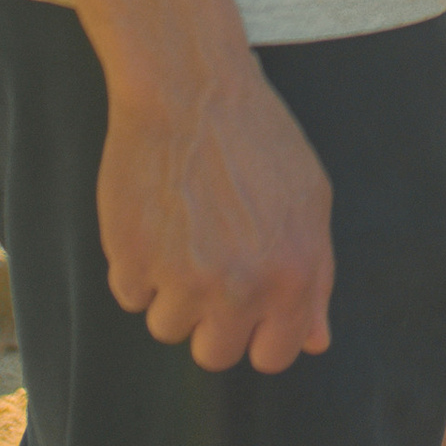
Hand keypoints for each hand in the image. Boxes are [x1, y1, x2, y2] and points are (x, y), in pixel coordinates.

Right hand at [97, 54, 334, 374]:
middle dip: (211, 321)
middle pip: (215, 355)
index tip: (248, 310)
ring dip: (170, 292)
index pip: (274, 356)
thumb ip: (316, 275)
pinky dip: (137, 266)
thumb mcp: (309, 198)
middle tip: (209, 267)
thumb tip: (316, 341)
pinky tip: (155, 217)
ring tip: (183, 230)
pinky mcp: (133, 262)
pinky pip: (130, 295)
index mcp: (294, 274)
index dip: (259, 334)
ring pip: (167, 327)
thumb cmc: (255, 138)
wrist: (188, 90)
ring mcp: (183, 279)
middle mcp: (242, 287)